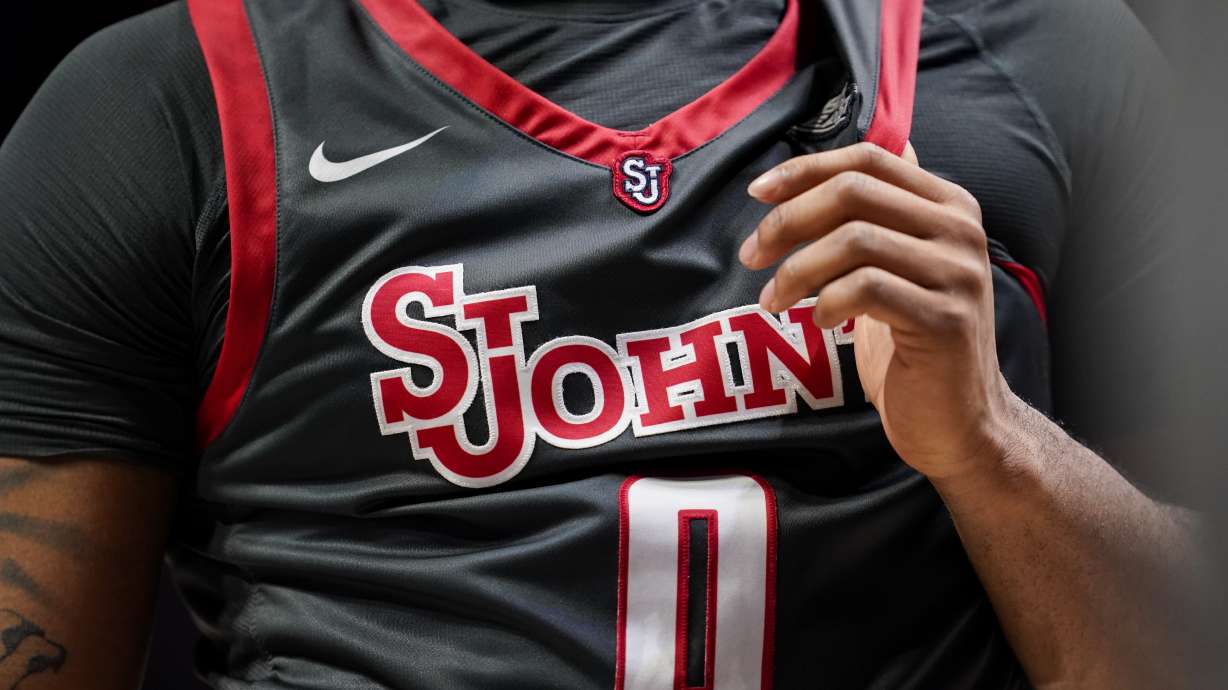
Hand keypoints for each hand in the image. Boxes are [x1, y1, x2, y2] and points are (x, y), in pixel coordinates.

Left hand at [739, 142, 1013, 479]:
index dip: (805, 169)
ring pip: (854, 239)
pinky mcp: (945, 319)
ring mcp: (958, 273)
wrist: (960, 424)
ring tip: (773, 301)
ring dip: (797, 269)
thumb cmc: (915, 347)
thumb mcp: (897, 271)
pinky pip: (866, 288)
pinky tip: (820, 323)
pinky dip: (827, 301)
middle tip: (752, 256)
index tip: (757, 193)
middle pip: (854, 192)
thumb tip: (844, 165)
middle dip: (787, 220)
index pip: (868, 159)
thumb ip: (881, 218)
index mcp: (949, 206)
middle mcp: (960, 230)